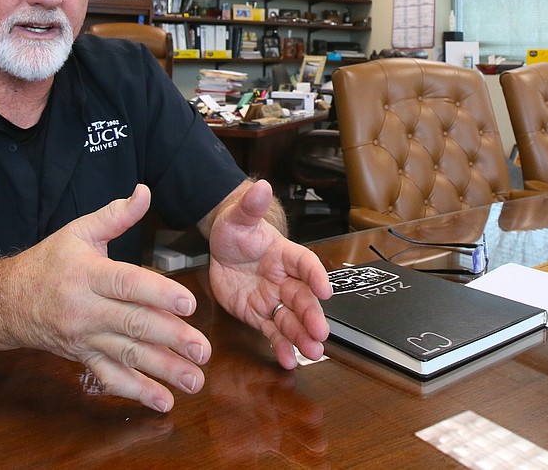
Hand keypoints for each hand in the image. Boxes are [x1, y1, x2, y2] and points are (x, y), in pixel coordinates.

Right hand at [4, 185, 208, 412]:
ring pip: (126, 356)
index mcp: (87, 274)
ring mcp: (84, 338)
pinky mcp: (83, 358)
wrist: (8, 301)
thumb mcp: (78, 232)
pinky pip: (110, 378)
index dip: (158, 293)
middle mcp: (86, 310)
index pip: (126, 284)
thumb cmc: (49, 262)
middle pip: (132, 325)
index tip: (190, 304)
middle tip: (204, 351)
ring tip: (194, 381)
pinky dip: (136, 392)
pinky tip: (164, 402)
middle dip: (171, 339)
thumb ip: (115, 216)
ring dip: (162, 371)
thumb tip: (145, 191)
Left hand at [206, 180, 331, 368]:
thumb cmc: (236, 229)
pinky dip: (282, 347)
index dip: (316, 275)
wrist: (222, 248)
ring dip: (303, 336)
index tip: (325, 290)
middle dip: (313, 315)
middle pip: (303, 298)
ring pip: (291, 319)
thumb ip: (250, 206)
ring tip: (313, 352)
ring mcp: (273, 299)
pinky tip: (288, 361)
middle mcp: (285, 279)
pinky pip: (273, 332)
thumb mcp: (238, 217)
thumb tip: (260, 186)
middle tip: (321, 332)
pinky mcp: (259, 315)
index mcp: (285, 254)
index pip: (305, 263)